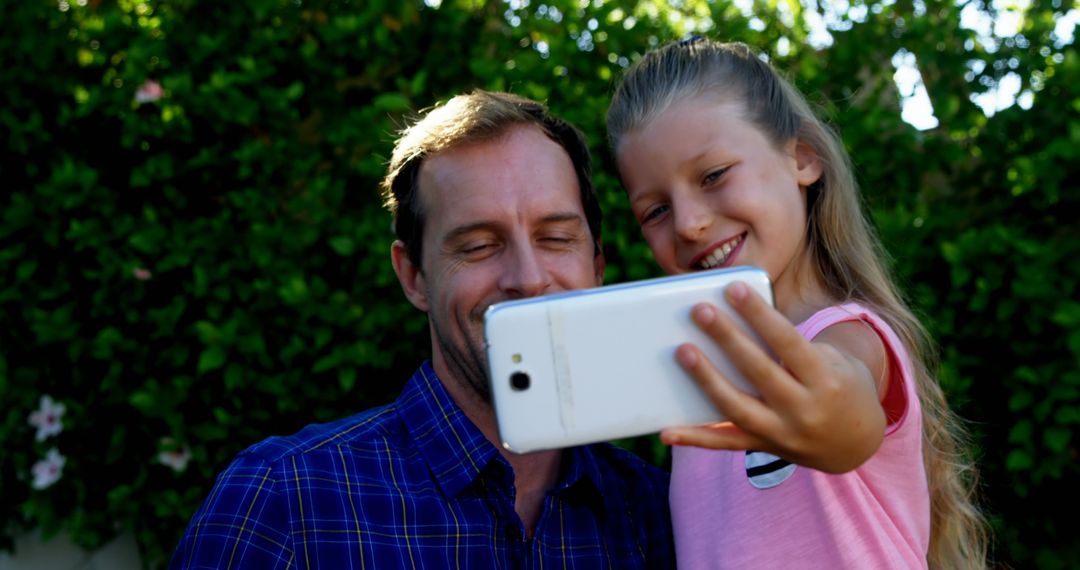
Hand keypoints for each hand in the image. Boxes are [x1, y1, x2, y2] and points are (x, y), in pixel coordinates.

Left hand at [660, 282, 886, 473]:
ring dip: (706, 380)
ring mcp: (782, 434)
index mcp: (824, 379)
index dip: (759, 314)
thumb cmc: (836, 383)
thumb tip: (734, 323)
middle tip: (699, 311)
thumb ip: (789, 345)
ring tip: (682, 351)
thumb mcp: (831, 360)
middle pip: (758, 370)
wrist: (856, 442)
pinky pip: (725, 445)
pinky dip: (695, 439)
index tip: (733, 288)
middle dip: (727, 338)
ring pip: (737, 407)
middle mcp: (804, 409)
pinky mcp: (764, 448)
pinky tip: (666, 432)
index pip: (787, 340)